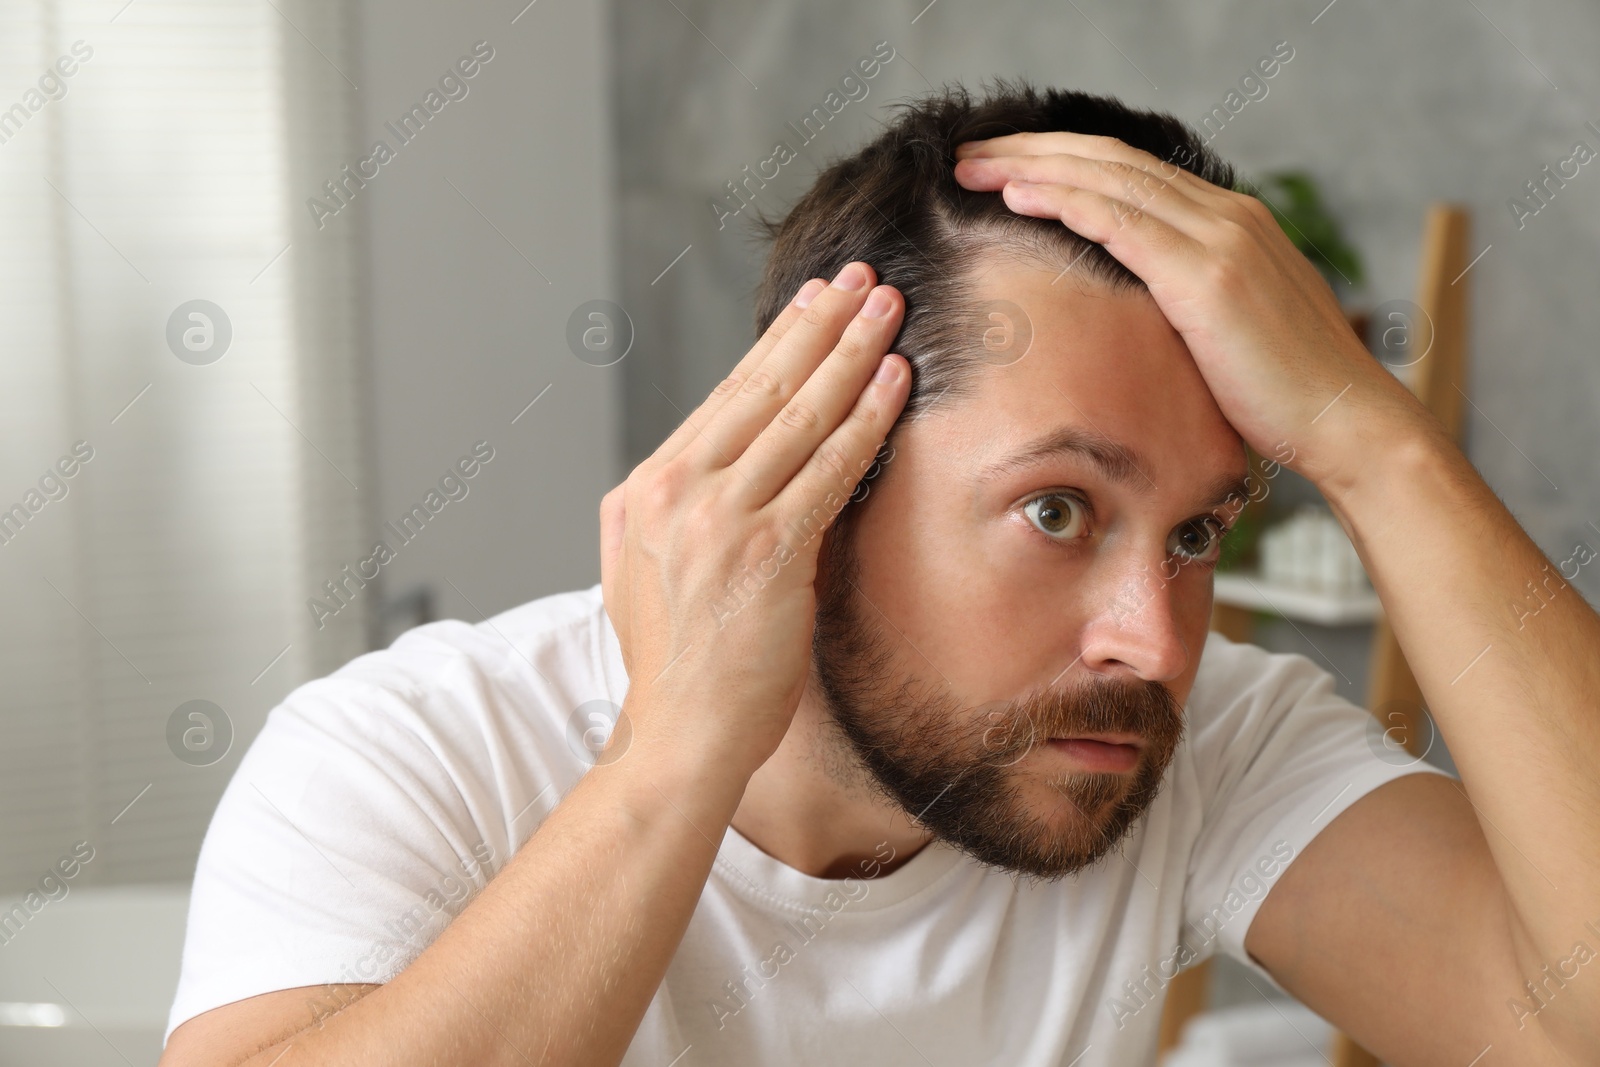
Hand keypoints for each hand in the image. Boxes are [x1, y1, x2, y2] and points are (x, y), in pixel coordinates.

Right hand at [598, 264, 909, 772]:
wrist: (678, 736)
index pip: (724, 398)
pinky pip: (829, 467)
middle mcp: (677, 490)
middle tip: (860, 278)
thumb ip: (680, 511)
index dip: (776, 344)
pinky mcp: (767, 552)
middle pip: (760, 387)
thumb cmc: (677, 664)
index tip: (814, 303)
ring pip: (797, 415)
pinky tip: (895, 381)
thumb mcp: (646, 571)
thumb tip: (724, 464)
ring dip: (850, 352)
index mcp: (648, 490)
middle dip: (818, 324)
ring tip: (887, 307)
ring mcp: (720, 519)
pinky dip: (865, 417)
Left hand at [952, 132, 1436, 490]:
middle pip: (1110, 161)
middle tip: (969, 150)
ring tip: (972, 164)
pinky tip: (1017, 195)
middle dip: (1034, 149)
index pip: (1130, 172)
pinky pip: (1122, 223)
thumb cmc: (1284, 394)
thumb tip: (1131, 312)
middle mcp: (1227, 215)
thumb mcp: (1227, 330)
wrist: (1347, 422)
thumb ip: (1183, 302)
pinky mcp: (1208, 278)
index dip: (1062, 160)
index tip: (1004, 163)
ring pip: (1108, 180)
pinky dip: (1064, 202)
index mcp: (1230, 223)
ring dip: (1032, 166)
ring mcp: (1221, 240)